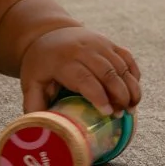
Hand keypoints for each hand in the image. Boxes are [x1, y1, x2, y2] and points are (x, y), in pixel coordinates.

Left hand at [19, 27, 141, 115]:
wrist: (47, 33)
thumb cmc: (40, 64)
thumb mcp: (31, 82)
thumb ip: (34, 106)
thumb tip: (40, 132)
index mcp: (62, 61)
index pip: (84, 78)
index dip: (98, 96)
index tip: (108, 113)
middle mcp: (82, 49)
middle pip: (108, 73)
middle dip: (119, 95)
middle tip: (120, 114)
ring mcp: (98, 44)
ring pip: (121, 67)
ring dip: (130, 89)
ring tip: (130, 108)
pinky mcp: (109, 43)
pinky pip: (127, 59)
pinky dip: (134, 76)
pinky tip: (133, 92)